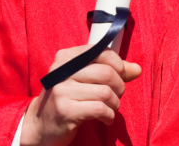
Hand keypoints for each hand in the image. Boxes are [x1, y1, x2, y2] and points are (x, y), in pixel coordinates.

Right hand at [20, 46, 141, 145]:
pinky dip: (109, 115)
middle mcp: (60, 71)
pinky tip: (106, 118)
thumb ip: (112, 71)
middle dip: (119, 86)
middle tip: (117, 96)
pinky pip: (99, 109)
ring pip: (105, 92)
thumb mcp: (86, 80)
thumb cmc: (68, 98)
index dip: (118, 65)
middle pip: (106, 73)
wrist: (40, 125)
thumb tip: (137, 69)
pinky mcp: (64, 111)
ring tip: (110, 109)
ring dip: (114, 103)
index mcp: (66, 57)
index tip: (121, 76)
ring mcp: (60, 91)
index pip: (102, 52)